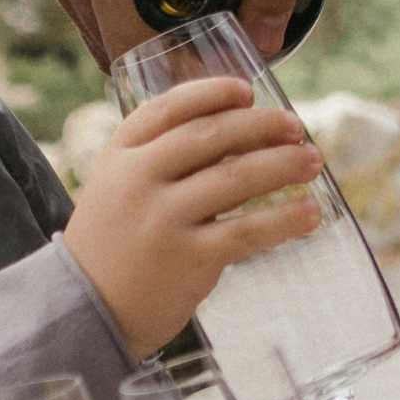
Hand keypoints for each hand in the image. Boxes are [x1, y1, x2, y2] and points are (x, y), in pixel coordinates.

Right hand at [62, 75, 325, 345]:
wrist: (88, 309)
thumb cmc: (116, 242)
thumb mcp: (119, 186)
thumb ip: (162, 158)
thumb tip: (241, 131)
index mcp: (121, 153)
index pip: (169, 107)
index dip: (212, 93)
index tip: (247, 89)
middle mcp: (139, 179)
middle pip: (211, 136)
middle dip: (261, 126)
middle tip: (296, 127)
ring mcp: (163, 219)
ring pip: (236, 179)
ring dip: (283, 165)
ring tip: (312, 162)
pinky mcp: (188, 259)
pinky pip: (247, 230)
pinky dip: (285, 219)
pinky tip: (311, 213)